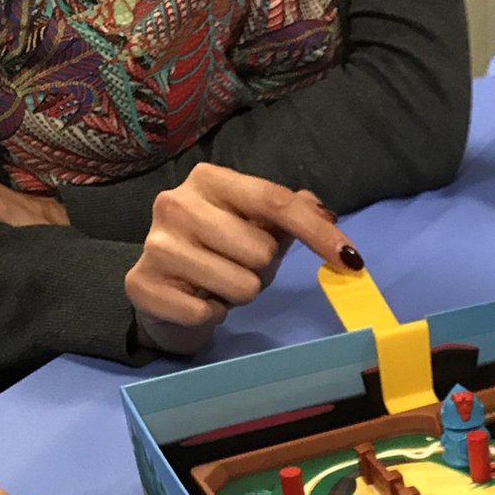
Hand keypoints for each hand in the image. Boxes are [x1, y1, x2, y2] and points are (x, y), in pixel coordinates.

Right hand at [125, 163, 362, 355]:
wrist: (162, 290)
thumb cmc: (219, 252)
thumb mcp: (258, 226)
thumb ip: (293, 213)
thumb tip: (327, 213)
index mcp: (209, 180)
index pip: (275, 201)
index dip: (317, 232)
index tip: (351, 259)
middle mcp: (175, 203)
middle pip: (261, 250)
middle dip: (261, 269)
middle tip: (238, 268)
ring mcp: (155, 244)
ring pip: (241, 285)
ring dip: (239, 293)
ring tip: (217, 284)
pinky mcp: (142, 285)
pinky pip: (208, 312)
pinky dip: (213, 314)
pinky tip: (197, 301)